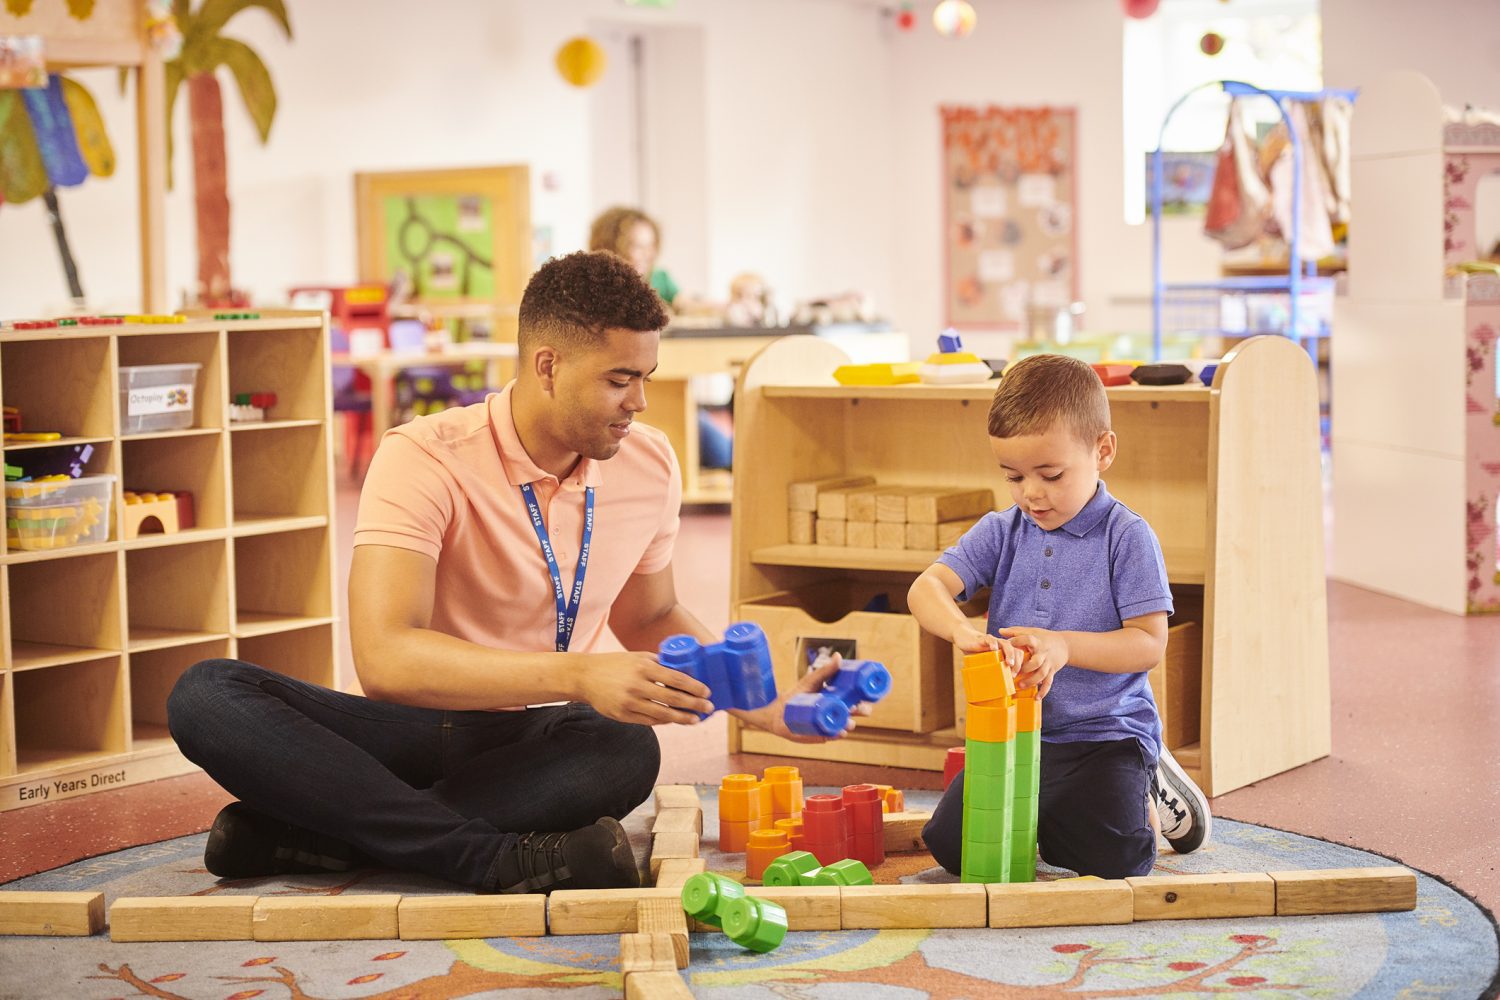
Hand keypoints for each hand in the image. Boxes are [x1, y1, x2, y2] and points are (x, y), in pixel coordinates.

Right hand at [575, 652, 714, 725]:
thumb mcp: (637, 657)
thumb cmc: (614, 664)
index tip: (707, 692)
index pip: (676, 678)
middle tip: (708, 708)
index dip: (694, 687)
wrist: (585, 676)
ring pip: (663, 714)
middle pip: (673, 698)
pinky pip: (649, 721)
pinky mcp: (623, 715)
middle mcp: (637, 685)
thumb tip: (683, 670)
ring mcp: (629, 702)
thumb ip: (658, 664)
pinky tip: (674, 720)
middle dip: (694, 705)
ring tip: (695, 719)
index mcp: (643, 667)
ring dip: (682, 718)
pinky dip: (664, 721)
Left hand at [731, 653, 869, 743]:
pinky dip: (838, 735)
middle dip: (862, 711)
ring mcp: (830, 724)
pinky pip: (834, 736)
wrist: (777, 711)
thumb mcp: (812, 681)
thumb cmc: (796, 694)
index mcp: (838, 698)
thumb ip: (825, 670)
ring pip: (846, 725)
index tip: (868, 696)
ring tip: (848, 721)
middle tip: (861, 709)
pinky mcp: (822, 734)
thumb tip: (839, 656)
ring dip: (850, 724)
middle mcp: (837, 711)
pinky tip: (840, 732)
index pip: (856, 698)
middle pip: (856, 712)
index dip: (864, 698)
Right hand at [952, 623, 1025, 671]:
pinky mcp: (984, 638)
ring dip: (1010, 654)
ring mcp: (994, 641)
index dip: (1020, 665)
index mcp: (1005, 651)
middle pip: (1015, 650)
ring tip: (1009, 663)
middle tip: (1013, 674)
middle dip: (1017, 662)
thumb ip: (993, 671)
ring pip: (1006, 644)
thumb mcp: (987, 663)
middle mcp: (1002, 645)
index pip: (1019, 655)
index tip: (1016, 677)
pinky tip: (993, 649)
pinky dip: (993, 643)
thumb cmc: (977, 653)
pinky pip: (990, 639)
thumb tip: (997, 691)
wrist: (965, 638)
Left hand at [997, 626, 1067, 697]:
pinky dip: (1043, 691)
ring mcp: (1049, 663)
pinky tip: (1036, 698)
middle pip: (1036, 662)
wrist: (1066, 645)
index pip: (1027, 640)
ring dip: (1031, 681)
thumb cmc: (1044, 637)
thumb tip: (1000, 631)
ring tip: (1020, 686)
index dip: (1017, 642)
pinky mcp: (1052, 671)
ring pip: (1041, 674)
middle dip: (1025, 669)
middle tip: (1013, 674)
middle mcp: (1043, 653)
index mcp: (1037, 641)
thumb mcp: (1032, 631)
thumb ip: (1016, 631)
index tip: (1007, 645)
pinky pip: (1049, 682)